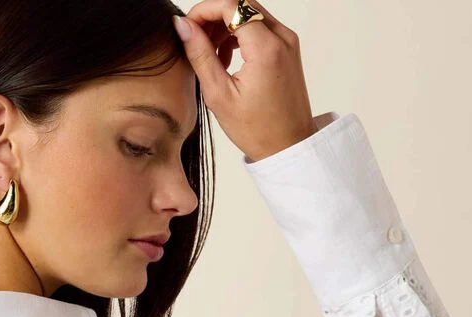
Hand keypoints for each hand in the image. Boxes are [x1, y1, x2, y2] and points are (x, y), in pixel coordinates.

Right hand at [173, 0, 316, 161]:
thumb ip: (200, 55)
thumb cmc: (256, 130)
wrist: (289, 146)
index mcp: (266, 48)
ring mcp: (288, 41)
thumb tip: (183, 26)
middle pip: (241, 4)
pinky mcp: (288, 48)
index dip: (203, 10)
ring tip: (210, 56)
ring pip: (250, 13)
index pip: (231, 5)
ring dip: (225, 26)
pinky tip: (227, 59)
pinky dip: (240, 34)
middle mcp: (282, 37)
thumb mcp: (219, 95)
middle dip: (214, 16)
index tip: (186, 27)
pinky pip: (260, 26)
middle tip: (195, 40)